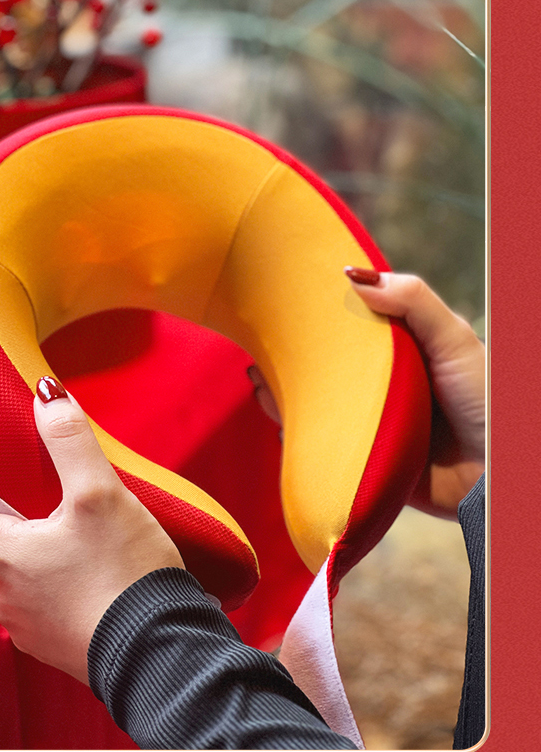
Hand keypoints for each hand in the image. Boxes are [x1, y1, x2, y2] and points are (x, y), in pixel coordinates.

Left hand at [0, 377, 183, 684]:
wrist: (158, 654)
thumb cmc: (125, 575)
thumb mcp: (101, 495)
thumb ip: (70, 440)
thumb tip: (46, 395)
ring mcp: (21, 624)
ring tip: (23, 532)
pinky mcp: (48, 640)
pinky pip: (14, 607)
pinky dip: (19, 581)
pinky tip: (59, 569)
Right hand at [249, 270, 484, 515]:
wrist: (491, 475)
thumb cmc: (483, 398)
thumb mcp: (452, 338)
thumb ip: (412, 300)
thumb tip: (352, 276)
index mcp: (401, 350)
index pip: (352, 326)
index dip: (322, 314)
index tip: (287, 302)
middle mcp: (380, 382)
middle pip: (327, 364)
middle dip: (292, 357)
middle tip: (261, 347)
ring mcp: (368, 418)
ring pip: (317, 400)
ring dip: (286, 392)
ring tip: (259, 377)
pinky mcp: (360, 453)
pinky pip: (320, 438)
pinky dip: (295, 428)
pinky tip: (275, 413)